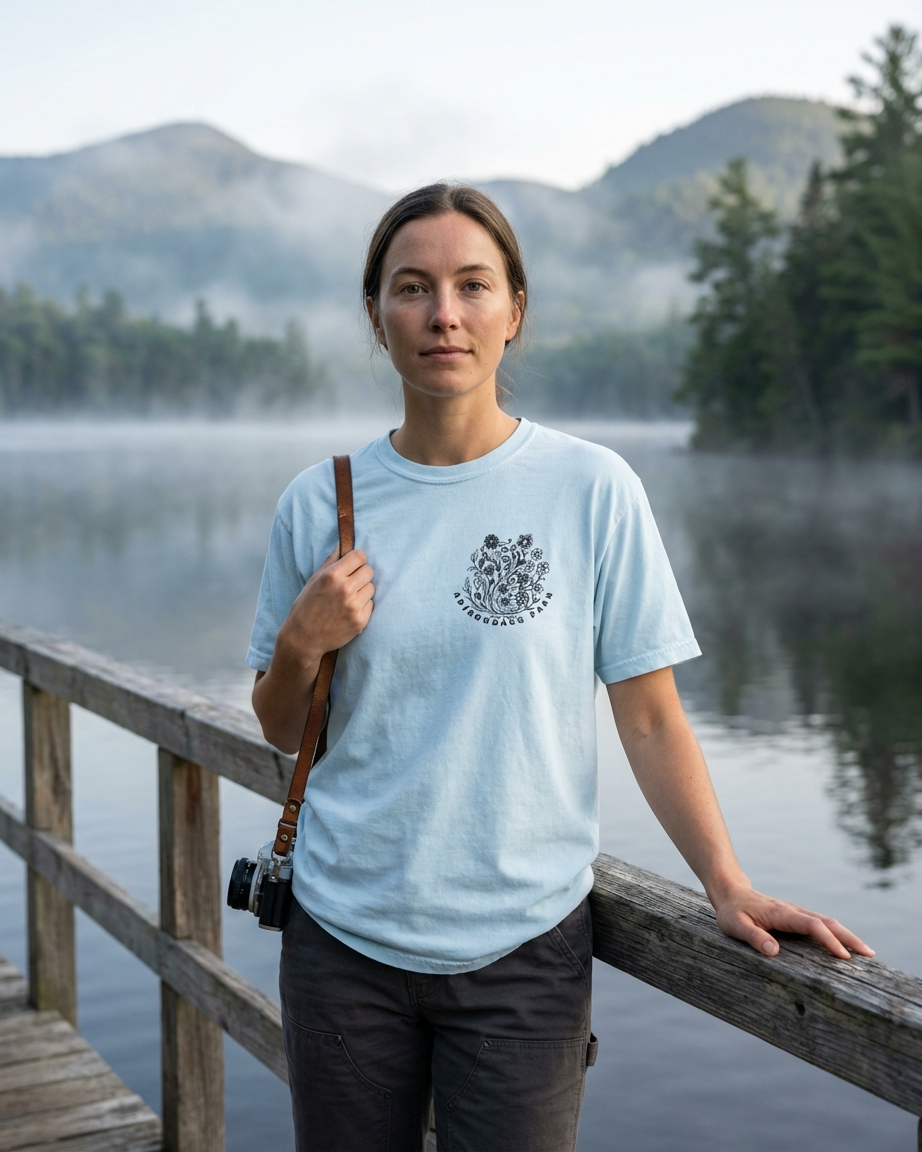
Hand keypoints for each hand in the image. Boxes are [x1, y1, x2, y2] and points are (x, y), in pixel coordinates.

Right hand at [278, 546, 374, 664]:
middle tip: (350, 583)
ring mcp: (354, 606)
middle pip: (369, 571)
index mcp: (332, 575)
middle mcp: (345, 589)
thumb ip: (331, 560)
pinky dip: (363, 606)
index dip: (356, 560)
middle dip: (361, 575)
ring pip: (371, 588)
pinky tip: (348, 611)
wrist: (303, 638)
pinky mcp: (360, 621)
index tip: (352, 565)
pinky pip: (371, 605)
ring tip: (348, 599)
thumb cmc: (306, 606)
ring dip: (363, 591)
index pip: (359, 556)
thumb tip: (344, 542)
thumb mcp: (314, 579)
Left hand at [713, 885, 874, 959]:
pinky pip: (820, 924)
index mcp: (781, 913)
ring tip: (866, 953)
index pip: (812, 926)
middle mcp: (793, 911)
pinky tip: (845, 946)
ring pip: (827, 922)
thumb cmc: (731, 911)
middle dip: (849, 937)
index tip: (843, 956)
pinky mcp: (795, 917)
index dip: (829, 940)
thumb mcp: (735, 925)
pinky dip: (836, 933)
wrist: (730, 892)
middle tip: (869, 955)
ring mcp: (796, 913)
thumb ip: (753, 937)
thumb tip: (774, 951)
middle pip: (827, 922)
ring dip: (847, 935)